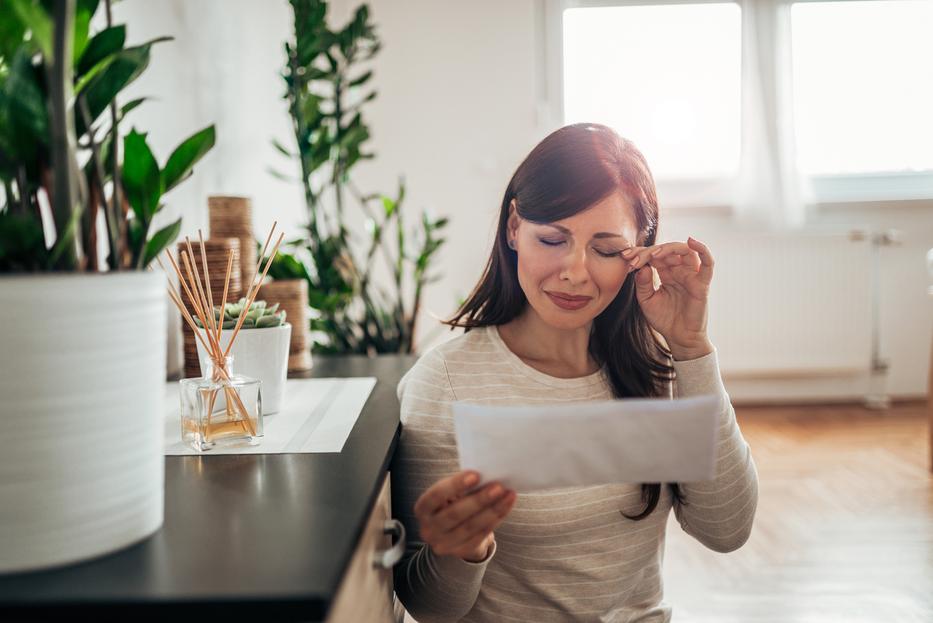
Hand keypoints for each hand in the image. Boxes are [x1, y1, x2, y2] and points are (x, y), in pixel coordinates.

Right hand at [414, 470, 516, 562]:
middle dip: (478, 499)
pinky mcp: (461, 552)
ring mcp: (444, 544)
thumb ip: (461, 487)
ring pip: (471, 526)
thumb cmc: (452, 504)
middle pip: (455, 514)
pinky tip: (506, 506)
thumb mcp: (449, 495)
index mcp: (422, 509)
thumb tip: (486, 475)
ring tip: (508, 495)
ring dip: (493, 509)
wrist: (453, 533)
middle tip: (498, 486)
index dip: (455, 485)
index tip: (476, 475)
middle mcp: (428, 529)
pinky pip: (481, 535)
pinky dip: (496, 519)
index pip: (435, 496)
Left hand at [621, 237, 714, 359]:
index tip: (624, 257)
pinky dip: (702, 249)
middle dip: (648, 252)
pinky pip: (708, 263)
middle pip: (666, 251)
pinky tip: (691, 241)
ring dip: (668, 248)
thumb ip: (643, 284)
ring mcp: (691, 275)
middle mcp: (679, 271)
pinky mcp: (702, 284)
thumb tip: (642, 267)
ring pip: (684, 251)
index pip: (653, 256)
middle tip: (633, 258)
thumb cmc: (664, 319)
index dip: (639, 254)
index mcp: (665, 273)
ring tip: (653, 254)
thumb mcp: (646, 300)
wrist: (678, 338)